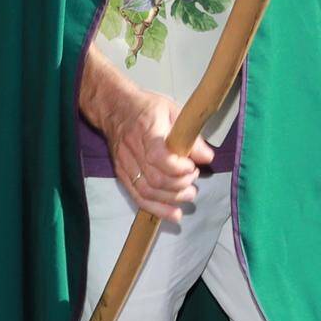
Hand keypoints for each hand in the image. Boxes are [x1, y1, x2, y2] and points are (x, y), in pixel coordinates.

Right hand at [92, 76, 209, 220]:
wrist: (114, 107)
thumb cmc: (146, 107)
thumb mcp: (173, 111)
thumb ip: (190, 136)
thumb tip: (207, 158)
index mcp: (146, 130)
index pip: (159, 157)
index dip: (178, 169)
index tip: (192, 167)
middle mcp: (132, 150)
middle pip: (155, 179)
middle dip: (180, 186)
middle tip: (193, 179)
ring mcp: (125, 164)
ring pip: (147, 192)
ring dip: (171, 200)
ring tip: (189, 195)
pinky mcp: (121, 174)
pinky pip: (137, 197)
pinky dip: (156, 209)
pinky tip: (173, 214)